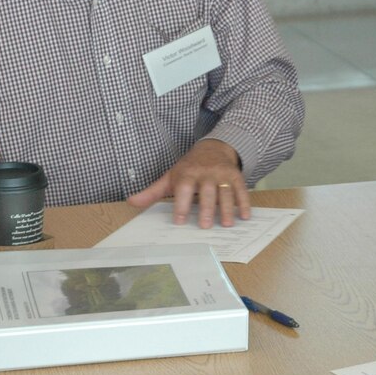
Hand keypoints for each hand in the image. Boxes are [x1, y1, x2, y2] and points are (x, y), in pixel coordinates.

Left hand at [128, 139, 248, 227]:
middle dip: (207, 209)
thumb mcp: (170, 177)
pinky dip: (244, 203)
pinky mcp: (235, 176)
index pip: (183, 189)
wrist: (214, 148)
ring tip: (226, 224)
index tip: (180, 221)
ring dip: (227, 209)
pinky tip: (244, 216)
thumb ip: (152, 192)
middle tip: (206, 227)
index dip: (181, 204)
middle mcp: (205, 173)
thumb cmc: (189, 168)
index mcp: (187, 174)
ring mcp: (222, 174)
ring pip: (225, 192)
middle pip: (206, 192)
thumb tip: (131, 202)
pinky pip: (241, 190)